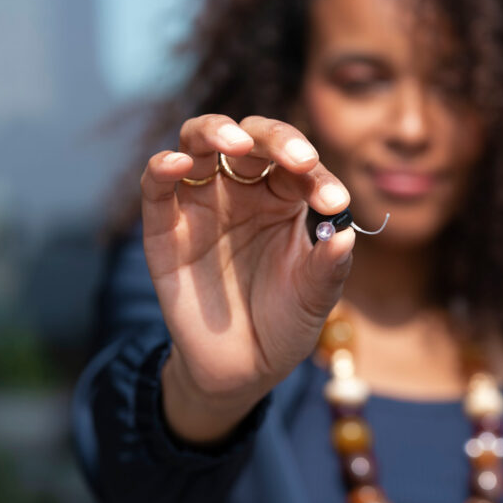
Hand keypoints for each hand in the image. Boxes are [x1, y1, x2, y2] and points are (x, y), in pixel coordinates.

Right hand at [140, 114, 354, 440]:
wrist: (243, 369)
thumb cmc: (285, 322)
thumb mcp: (316, 297)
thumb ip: (330, 265)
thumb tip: (346, 233)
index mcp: (284, 196)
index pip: (298, 165)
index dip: (316, 174)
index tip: (335, 201)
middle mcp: (243, 190)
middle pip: (251, 138)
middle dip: (275, 139)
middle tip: (298, 159)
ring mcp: (202, 203)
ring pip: (200, 142)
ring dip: (216, 132)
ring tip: (235, 144)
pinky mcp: (164, 227)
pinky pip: (157, 185)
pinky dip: (163, 166)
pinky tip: (178, 163)